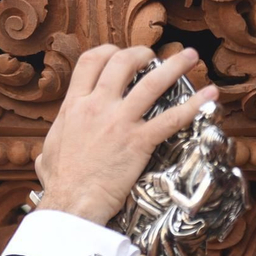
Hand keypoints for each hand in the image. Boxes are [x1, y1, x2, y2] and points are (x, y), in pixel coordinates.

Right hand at [34, 45, 217, 225]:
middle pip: (122, 62)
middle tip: (154, 57)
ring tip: (189, 57)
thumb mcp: (47, 157)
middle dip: (142, 53)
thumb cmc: (60, 185)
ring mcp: (119, 122)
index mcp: (73, 106)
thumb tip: (44, 156)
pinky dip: (195, 105)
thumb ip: (50, 148)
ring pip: (152, 82)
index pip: (90, 61)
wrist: (71, 204)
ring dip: (175, 66)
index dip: (108, 51)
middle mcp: (97, 106)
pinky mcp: (139, 142)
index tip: (119, 54)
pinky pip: (172, 118)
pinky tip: (211, 96)